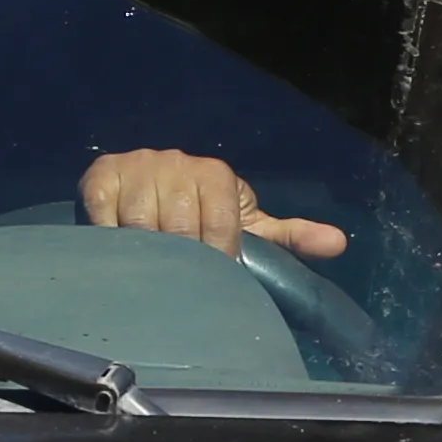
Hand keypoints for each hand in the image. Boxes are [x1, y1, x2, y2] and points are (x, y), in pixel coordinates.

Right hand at [80, 149, 348, 262]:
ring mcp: (137, 166)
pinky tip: (118, 248)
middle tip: (178, 280)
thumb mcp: (248, 226)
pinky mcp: (101, 175)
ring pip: (141, 224)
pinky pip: (104, 213)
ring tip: (149, 269)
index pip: (221, 225)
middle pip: (179, 227)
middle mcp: (176, 161)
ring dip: (145, 253)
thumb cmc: (204, 217)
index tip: (214, 277)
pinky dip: (109, 236)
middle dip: (181, 261)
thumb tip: (340, 244)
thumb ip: (289, 237)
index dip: (218, 258)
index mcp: (216, 174)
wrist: (145, 189)